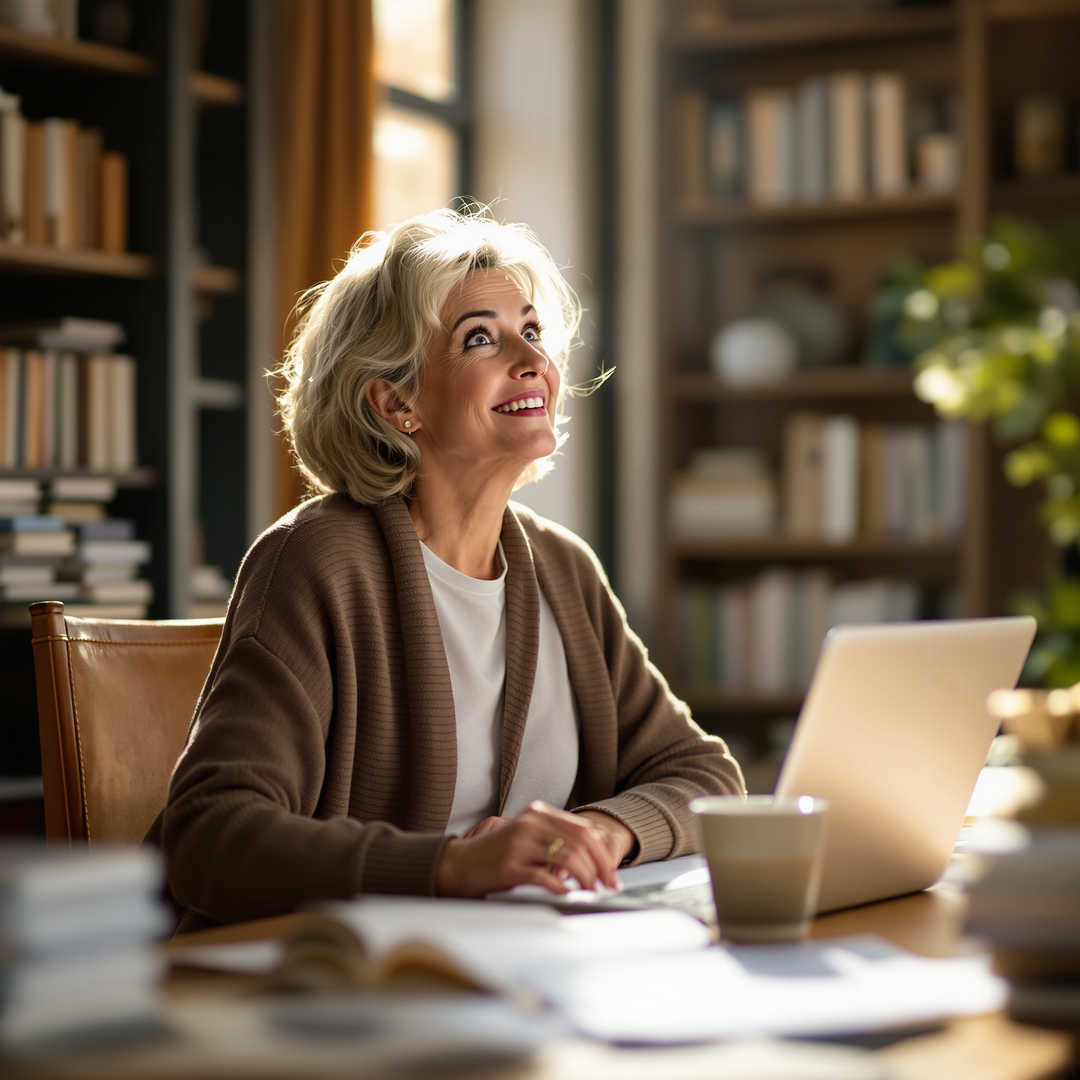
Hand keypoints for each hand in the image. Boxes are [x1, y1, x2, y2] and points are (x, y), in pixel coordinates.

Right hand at [436, 801, 624, 897]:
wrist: (459, 864)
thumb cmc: (496, 855)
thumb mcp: (528, 838)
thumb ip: (555, 840)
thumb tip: (593, 860)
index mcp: (538, 813)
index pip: (583, 829)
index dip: (603, 852)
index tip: (611, 872)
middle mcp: (530, 823)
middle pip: (580, 843)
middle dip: (600, 867)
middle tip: (608, 885)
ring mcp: (520, 844)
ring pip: (567, 858)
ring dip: (585, 879)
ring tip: (590, 892)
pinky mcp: (509, 866)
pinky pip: (544, 876)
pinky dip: (560, 887)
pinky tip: (567, 894)